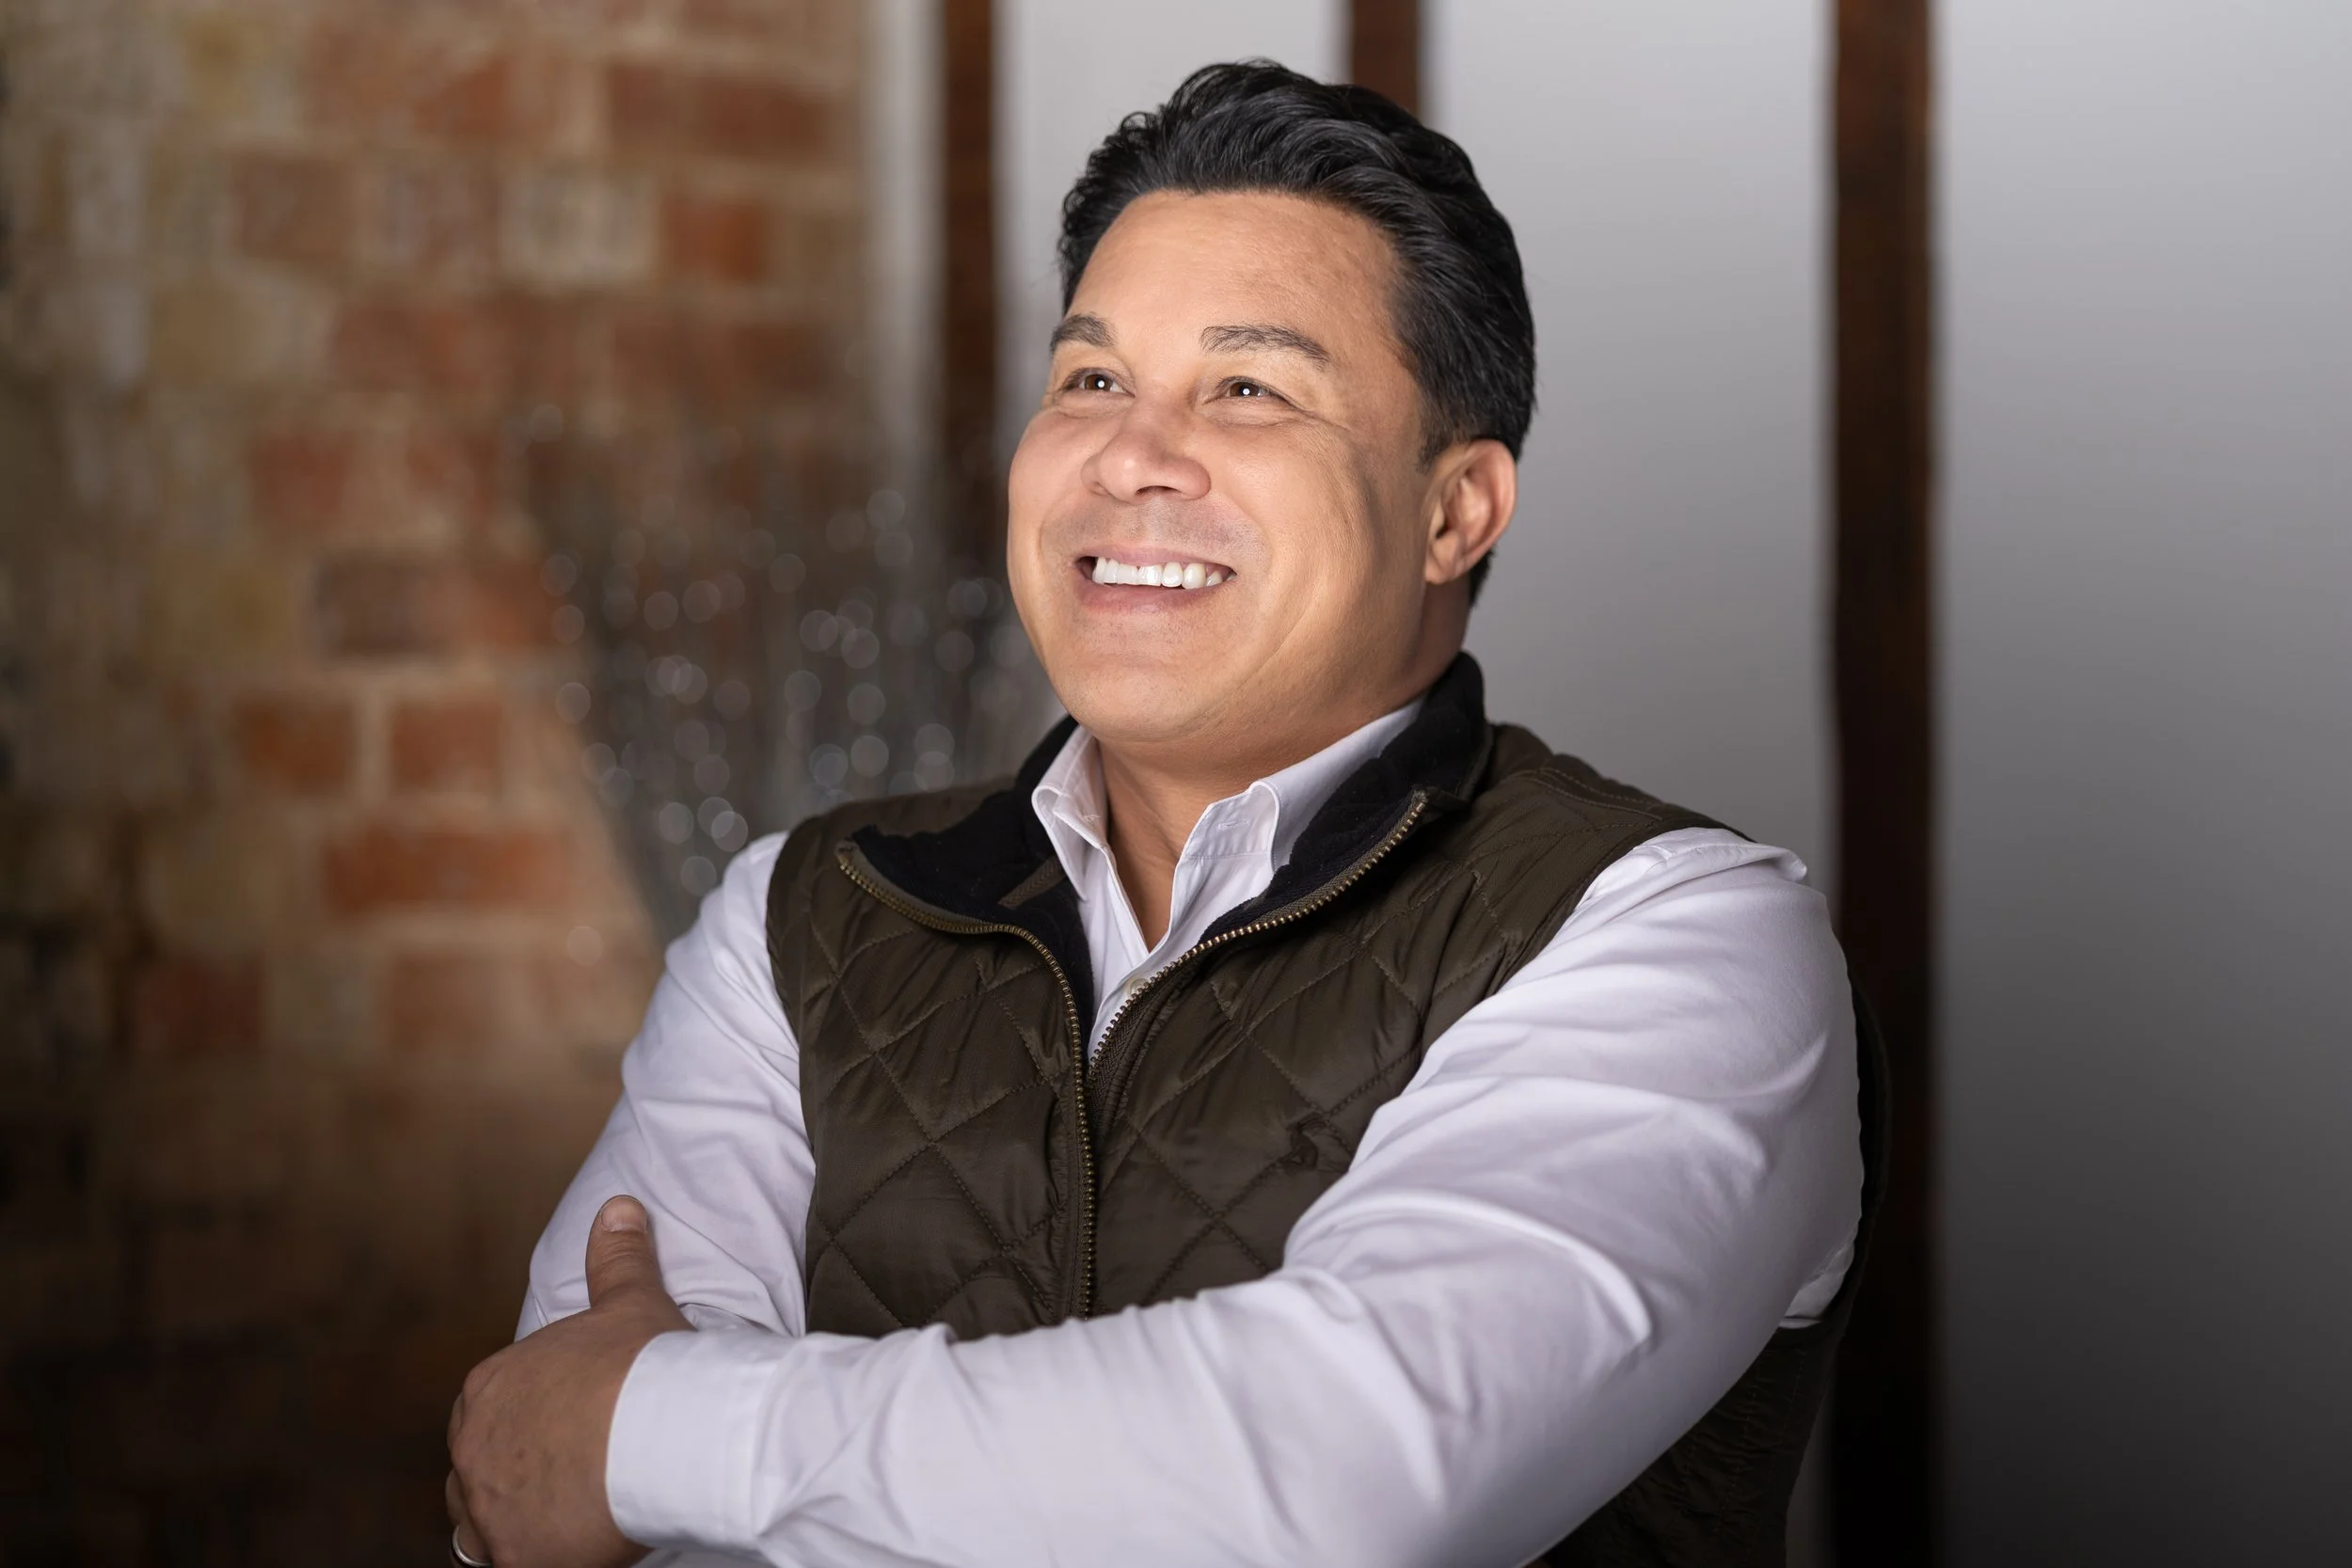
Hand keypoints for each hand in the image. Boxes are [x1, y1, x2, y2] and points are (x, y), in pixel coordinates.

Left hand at [447, 1195, 689, 1567]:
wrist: (663, 1429)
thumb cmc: (645, 1365)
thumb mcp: (631, 1302)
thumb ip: (617, 1258)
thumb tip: (619, 1207)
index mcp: (490, 1384)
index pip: (489, 1406)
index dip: (529, 1417)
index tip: (569, 1424)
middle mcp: (472, 1444)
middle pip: (476, 1464)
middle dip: (509, 1469)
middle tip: (567, 1472)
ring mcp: (485, 1504)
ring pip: (476, 1520)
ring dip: (506, 1517)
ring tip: (558, 1516)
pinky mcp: (511, 1554)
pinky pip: (501, 1562)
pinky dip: (526, 1555)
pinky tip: (562, 1549)